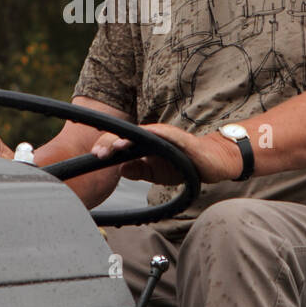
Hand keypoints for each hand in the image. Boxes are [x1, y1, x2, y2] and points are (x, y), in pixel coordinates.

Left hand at [89, 122, 243, 185]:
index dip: (107, 147)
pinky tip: (147, 136)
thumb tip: (120, 169)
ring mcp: (167, 135)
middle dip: (111, 142)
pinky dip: (157, 134)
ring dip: (129, 138)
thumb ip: (138, 170)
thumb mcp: (156, 173)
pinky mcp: (182, 139)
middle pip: (128, 134)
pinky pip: (168, 135)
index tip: (94, 156)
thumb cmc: (182, 165)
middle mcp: (153, 135)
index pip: (121, 142)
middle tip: (98, 153)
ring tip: (116, 146)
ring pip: (144, 133)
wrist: (211, 163)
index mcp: (144, 143)